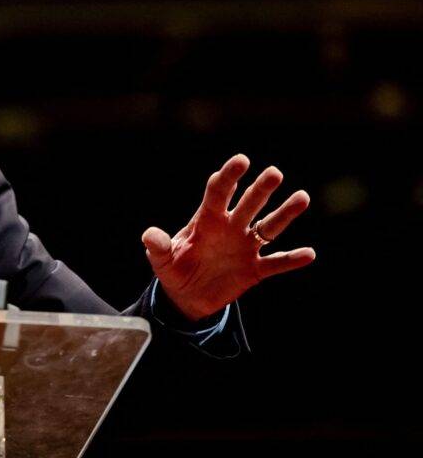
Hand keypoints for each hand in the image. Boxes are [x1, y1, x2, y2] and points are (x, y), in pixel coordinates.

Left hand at [142, 154, 315, 321]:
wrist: (186, 296)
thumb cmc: (174, 268)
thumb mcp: (161, 259)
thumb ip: (157, 247)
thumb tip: (149, 235)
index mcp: (207, 219)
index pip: (219, 192)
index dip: (229, 176)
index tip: (241, 161)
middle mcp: (231, 228)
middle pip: (249, 203)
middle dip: (261, 189)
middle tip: (274, 173)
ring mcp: (245, 247)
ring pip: (269, 226)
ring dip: (285, 214)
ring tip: (302, 197)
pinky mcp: (255, 269)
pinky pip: (276, 263)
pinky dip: (291, 260)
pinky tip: (309, 254)